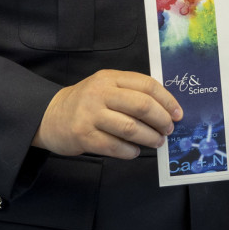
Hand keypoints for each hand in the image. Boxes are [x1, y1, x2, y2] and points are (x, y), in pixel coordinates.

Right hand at [32, 69, 182, 158]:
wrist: (50, 116)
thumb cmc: (87, 102)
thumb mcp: (106, 87)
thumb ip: (131, 92)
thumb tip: (166, 109)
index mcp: (110, 78)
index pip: (147, 85)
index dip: (167, 100)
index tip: (178, 114)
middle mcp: (100, 93)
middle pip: (142, 106)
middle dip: (161, 120)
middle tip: (168, 129)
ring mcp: (90, 114)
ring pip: (131, 128)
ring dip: (150, 138)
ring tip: (157, 142)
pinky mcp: (83, 136)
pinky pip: (115, 146)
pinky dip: (130, 151)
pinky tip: (134, 151)